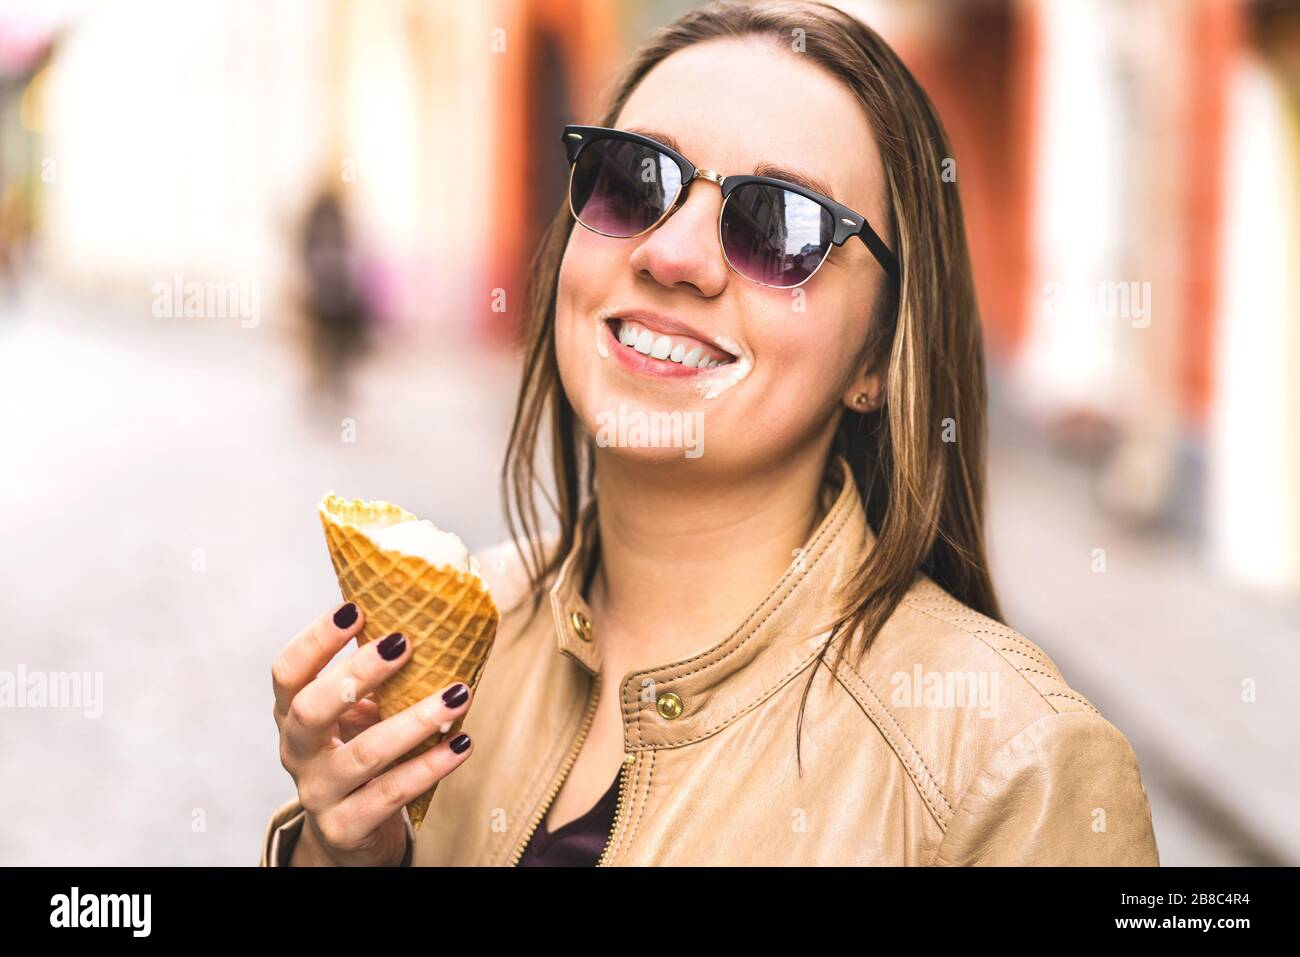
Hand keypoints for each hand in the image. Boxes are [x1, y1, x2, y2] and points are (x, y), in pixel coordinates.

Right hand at [271, 602, 474, 865]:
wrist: (349, 836)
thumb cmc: (359, 756)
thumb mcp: (356, 718)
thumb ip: (374, 682)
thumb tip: (426, 620)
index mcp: (293, 716)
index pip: (288, 673)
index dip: (315, 640)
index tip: (353, 608)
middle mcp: (297, 753)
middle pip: (312, 709)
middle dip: (358, 672)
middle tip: (403, 642)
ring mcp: (318, 793)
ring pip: (364, 754)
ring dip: (415, 721)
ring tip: (458, 694)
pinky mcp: (345, 827)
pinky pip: (391, 793)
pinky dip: (430, 766)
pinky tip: (462, 744)